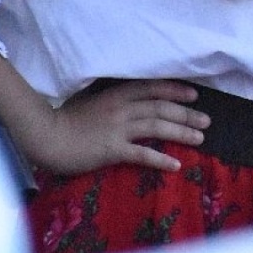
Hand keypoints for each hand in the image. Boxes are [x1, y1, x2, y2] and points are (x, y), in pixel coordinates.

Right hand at [49, 79, 210, 174]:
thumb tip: (131, 101)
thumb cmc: (66, 119)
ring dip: (181, 132)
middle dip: (186, 113)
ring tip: (200, 139)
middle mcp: (121, 108)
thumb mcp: (92, 100)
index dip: (175, 90)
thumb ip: (113, 100)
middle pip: (161, 107)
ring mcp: (117, 128)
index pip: (152, 88)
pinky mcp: (112, 149)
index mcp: (116, 94)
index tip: (194, 94)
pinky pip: (142, 153)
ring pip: (157, 126)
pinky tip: (175, 165)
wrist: (46, 135)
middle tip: (206, 120)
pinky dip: (160, 158)